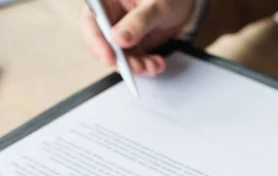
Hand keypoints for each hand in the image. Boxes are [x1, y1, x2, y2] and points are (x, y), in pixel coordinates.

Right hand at [80, 0, 194, 76]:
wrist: (186, 6)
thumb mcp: (157, 5)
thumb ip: (139, 21)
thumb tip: (119, 39)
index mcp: (108, 0)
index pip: (91, 22)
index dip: (96, 42)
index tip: (110, 57)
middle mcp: (110, 18)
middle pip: (102, 44)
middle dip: (120, 60)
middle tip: (136, 67)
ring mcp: (120, 33)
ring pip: (118, 57)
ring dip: (135, 66)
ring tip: (151, 66)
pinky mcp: (132, 46)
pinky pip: (133, 61)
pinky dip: (145, 66)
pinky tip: (156, 64)